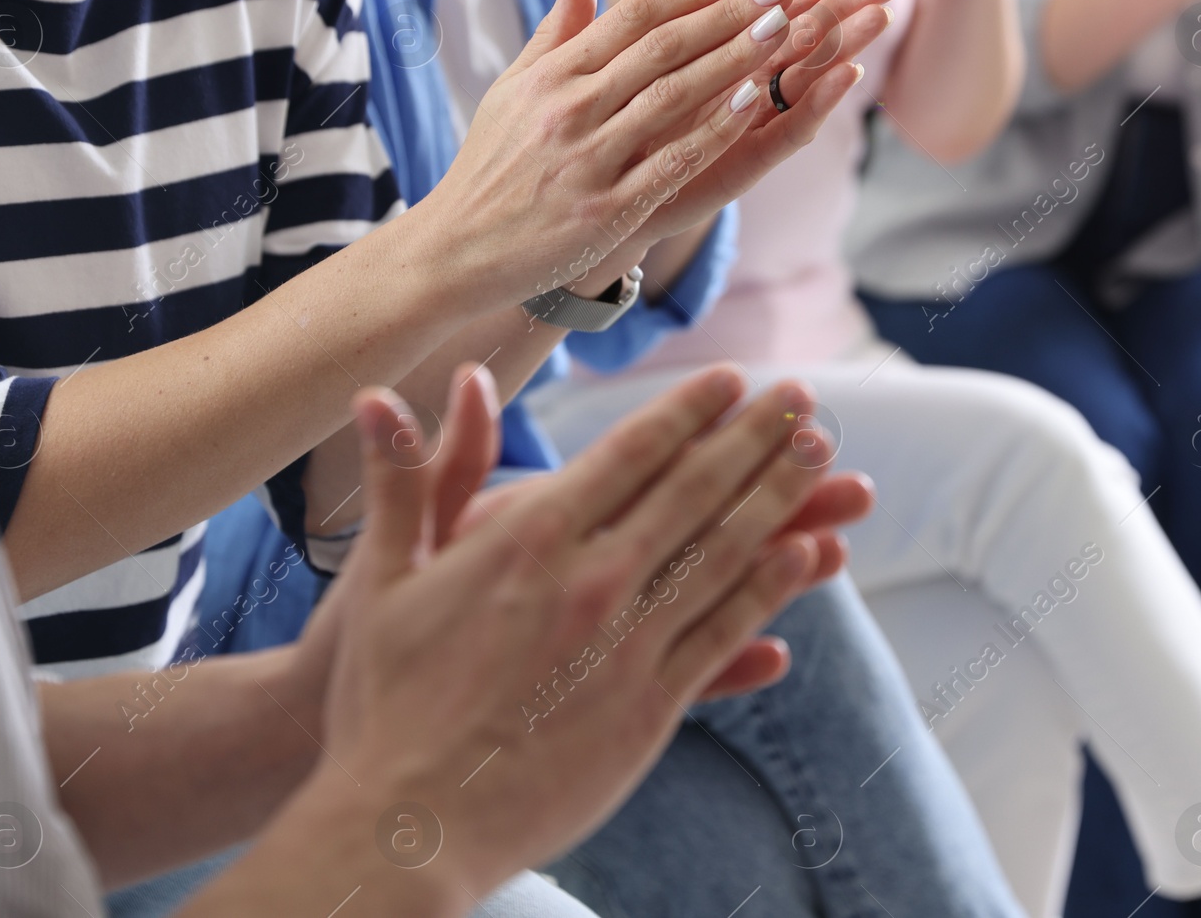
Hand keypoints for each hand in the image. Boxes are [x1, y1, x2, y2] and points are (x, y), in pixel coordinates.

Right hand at [287, 363, 873, 718]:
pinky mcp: (648, 710)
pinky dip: (768, 591)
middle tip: (802, 397)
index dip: (688, 410)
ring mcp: (627, 647)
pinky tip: (807, 560)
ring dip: (779, 500)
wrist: (408, 821)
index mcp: (530, 538)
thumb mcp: (381, 575)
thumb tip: (378, 393)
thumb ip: (402, 478)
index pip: (631, 453)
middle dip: (753, 437)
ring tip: (823, 460)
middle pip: (694, 491)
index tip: (732, 379)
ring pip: (722, 554)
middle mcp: (592, 581)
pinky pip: (722, 635)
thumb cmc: (380, 696)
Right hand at [426, 0, 784, 301]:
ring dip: (734, 60)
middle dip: (729, 12)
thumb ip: (555, 31)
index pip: (634, 14)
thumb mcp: (512, 90)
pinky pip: (670, 163)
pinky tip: (752, 104)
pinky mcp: (603, 211)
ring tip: (783, 31)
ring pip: (673, 97)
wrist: (455, 250)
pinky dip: (713, 131)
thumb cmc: (490, 166)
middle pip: (662, 46)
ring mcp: (587, 160)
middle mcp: (569, 109)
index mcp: (552, 75)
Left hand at [625, 0, 906, 247]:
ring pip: (808, 75)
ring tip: (881, 14)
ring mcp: (753, 121)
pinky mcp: (744, 160)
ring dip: (846, 44)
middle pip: (811, 33)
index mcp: (735, 47)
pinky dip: (818, 101)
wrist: (602, 183)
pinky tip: (847, 74)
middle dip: (852, 2)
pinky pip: (787, 128)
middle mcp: (753, 81)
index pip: (790, 1)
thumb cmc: (626, 107)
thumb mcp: (652, 33)